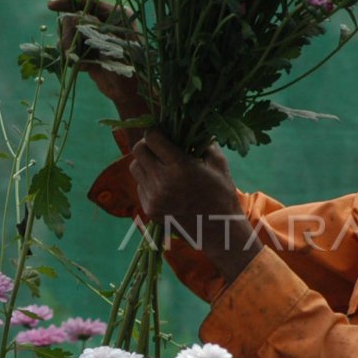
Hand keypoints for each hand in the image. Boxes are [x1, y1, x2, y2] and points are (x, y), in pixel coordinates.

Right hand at [47, 0, 146, 113]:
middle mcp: (105, 22)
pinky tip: (83, 68)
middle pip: (74, 17)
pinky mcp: (87, 50)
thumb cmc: (131, 68)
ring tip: (81, 62)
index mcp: (117, 15)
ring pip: (69, 32)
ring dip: (70, 47)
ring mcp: (95, 36)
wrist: (130, 93)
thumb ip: (95, 29)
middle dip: (69, 32)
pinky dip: (72, 57)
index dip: (69, 2)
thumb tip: (73, 17)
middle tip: (70, 48)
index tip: (52, 6)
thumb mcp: (113, 45)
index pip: (89, 2)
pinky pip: (69, 47)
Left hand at [129, 130, 261, 282]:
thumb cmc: (222, 194)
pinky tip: (164, 185)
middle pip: (138, 151)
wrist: (219, 232)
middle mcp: (163, 182)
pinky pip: (140, 186)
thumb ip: (204, 142)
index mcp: (180, 167)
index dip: (156, 132)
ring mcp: (154, 198)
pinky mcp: (150, 210)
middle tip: (159, 148)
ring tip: (161, 166)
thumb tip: (191, 125)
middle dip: (147, 145)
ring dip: (145, 163)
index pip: (151, 138)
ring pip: (135, 168)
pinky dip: (148, 182)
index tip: (163, 134)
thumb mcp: (219, 164)